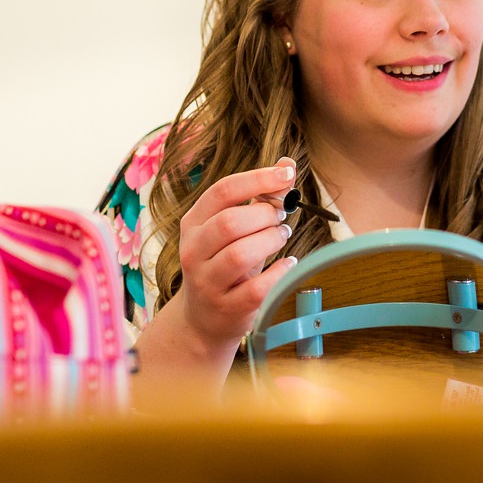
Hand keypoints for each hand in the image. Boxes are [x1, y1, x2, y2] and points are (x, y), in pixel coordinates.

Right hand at [176, 157, 299, 353]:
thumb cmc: (225, 265)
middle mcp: (194, 251)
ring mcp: (207, 282)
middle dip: (266, 215)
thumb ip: (259, 196)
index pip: (223, 191)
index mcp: (193, 223)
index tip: (287, 175)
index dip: (258, 179)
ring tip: (282, 237)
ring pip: (241, 254)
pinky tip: (288, 265)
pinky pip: (256, 288)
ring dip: (271, 240)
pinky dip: (279, 273)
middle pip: (230, 222)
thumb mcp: (234, 229)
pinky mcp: (226, 308)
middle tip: (281, 218)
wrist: (203, 319)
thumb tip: (286, 163)